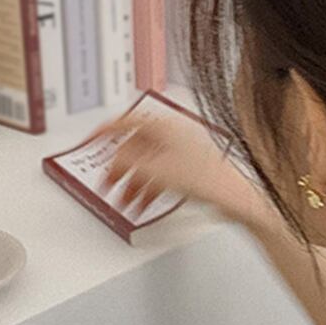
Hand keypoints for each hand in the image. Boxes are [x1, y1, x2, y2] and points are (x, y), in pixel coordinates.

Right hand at [91, 111, 270, 227]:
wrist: (234, 197)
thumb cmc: (207, 178)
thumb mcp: (155, 170)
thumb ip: (128, 161)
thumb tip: (113, 158)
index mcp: (165, 126)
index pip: (127, 120)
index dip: (105, 129)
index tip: (91, 138)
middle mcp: (174, 135)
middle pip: (136, 147)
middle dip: (119, 167)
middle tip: (107, 181)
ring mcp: (182, 153)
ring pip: (147, 164)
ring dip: (132, 182)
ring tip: (122, 200)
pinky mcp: (189, 170)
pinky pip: (160, 176)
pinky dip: (147, 188)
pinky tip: (141, 204)